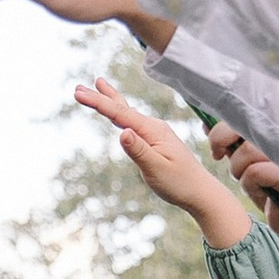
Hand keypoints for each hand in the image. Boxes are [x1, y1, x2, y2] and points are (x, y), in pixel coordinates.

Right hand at [73, 81, 251, 248]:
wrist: (200, 192)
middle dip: (101, 97)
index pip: (120, 114)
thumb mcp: (156, 169)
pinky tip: (119, 114)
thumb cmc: (179, 183)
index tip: (79, 94)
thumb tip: (122, 132)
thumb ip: (138, 150)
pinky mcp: (156, 141)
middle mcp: (154, 127)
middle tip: (78, 88)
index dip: (98, 103)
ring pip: (128, 113)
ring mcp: (155, 133)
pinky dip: (122, 114)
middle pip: (123, 108)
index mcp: (153, 131)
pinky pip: (134, 122)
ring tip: (98, 87)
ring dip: (111, 101)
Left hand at [204, 121, 278, 271]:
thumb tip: (206, 124)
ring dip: (239, 170)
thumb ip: (233, 145)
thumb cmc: (277, 193)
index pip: (243, 111)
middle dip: (221, 140)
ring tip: (250, 182)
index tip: (216, 144)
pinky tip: (262, 192)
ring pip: (246, 151)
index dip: (222, 125)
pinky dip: (251, 183)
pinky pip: (256, 172)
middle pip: (241, 124)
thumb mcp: (250, 165)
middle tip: (218, 156)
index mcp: (278, 130)